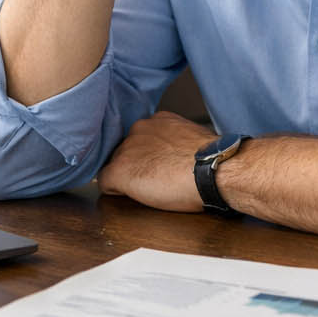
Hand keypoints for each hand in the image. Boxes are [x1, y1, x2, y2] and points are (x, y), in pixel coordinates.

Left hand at [97, 111, 217, 211]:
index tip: (159, 166)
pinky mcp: (119, 170)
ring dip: (128, 177)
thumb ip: (178, 142)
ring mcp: (127, 148)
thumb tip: (179, 155)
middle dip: (137, 165)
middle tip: (156, 180)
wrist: (212, 170)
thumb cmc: (212, 161)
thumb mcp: (194, 140)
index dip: (149, 155)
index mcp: (158, 120)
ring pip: (116, 165)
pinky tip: (132, 196)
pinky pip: (105, 182)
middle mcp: (139, 129)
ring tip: (150, 190)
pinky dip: (116, 191)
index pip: (143, 138)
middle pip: (127, 150)